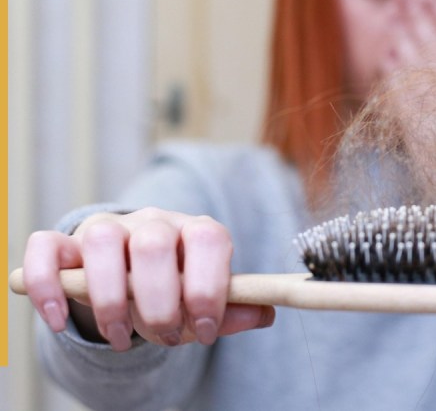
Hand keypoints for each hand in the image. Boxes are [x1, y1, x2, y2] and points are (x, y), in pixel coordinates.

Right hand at [23, 207, 274, 350]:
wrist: (131, 278)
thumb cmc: (175, 292)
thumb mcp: (205, 304)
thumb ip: (232, 310)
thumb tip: (264, 313)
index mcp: (196, 231)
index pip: (208, 240)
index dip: (208, 287)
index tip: (204, 329)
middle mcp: (153, 222)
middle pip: (154, 245)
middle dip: (159, 303)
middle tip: (165, 336)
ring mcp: (108, 228)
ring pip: (102, 242)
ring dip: (110, 300)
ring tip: (122, 338)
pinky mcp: (66, 242)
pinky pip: (46, 249)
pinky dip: (48, 286)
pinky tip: (59, 322)